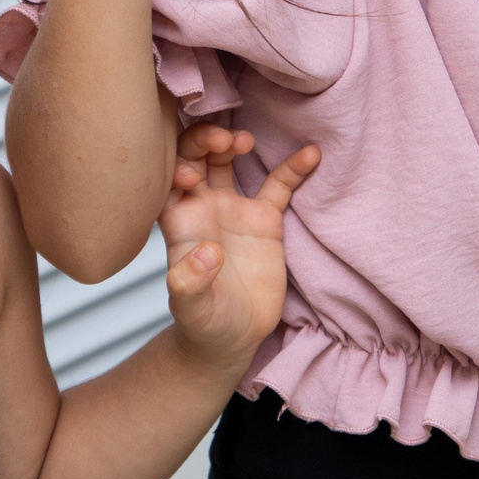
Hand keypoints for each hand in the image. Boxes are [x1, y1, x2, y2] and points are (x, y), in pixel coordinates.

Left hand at [160, 122, 319, 365]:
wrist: (233, 338)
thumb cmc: (202, 321)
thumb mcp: (191, 307)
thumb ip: (190, 282)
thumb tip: (206, 253)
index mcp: (178, 221)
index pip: (167, 177)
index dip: (175, 166)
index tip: (193, 178)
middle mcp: (202, 206)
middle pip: (195, 156)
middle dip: (203, 139)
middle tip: (223, 142)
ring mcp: (233, 209)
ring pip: (227, 160)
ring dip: (233, 141)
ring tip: (245, 141)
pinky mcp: (265, 220)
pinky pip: (279, 186)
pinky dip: (293, 168)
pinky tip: (311, 153)